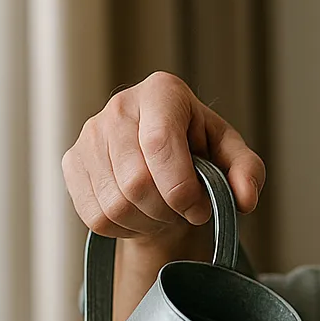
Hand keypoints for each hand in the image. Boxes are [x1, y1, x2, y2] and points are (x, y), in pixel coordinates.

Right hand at [62, 71, 264, 244]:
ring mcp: (90, 134)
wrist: (163, 162)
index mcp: (163, 92)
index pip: (159, 143)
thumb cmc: (201, 153)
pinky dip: (125, 228)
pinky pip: (96, 215)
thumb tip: (245, 199)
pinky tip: (141, 214)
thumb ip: (247, 173)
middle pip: (135, 180)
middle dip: (167, 210)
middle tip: (184, 211)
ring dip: (147, 222)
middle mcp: (120, 106)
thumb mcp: (232, 157)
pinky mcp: (72, 162)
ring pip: (115, 203)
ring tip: (164, 211)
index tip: (200, 208)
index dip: (181, 188)